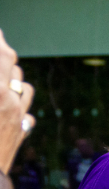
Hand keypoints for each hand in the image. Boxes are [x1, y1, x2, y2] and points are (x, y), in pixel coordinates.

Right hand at [0, 29, 34, 173]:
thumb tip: (4, 86)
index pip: (2, 56)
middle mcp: (9, 101)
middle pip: (12, 66)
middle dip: (2, 55)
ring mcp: (18, 118)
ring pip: (24, 86)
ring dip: (13, 77)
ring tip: (1, 74)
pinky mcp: (21, 133)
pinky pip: (26, 111)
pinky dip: (19, 103)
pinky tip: (10, 103)